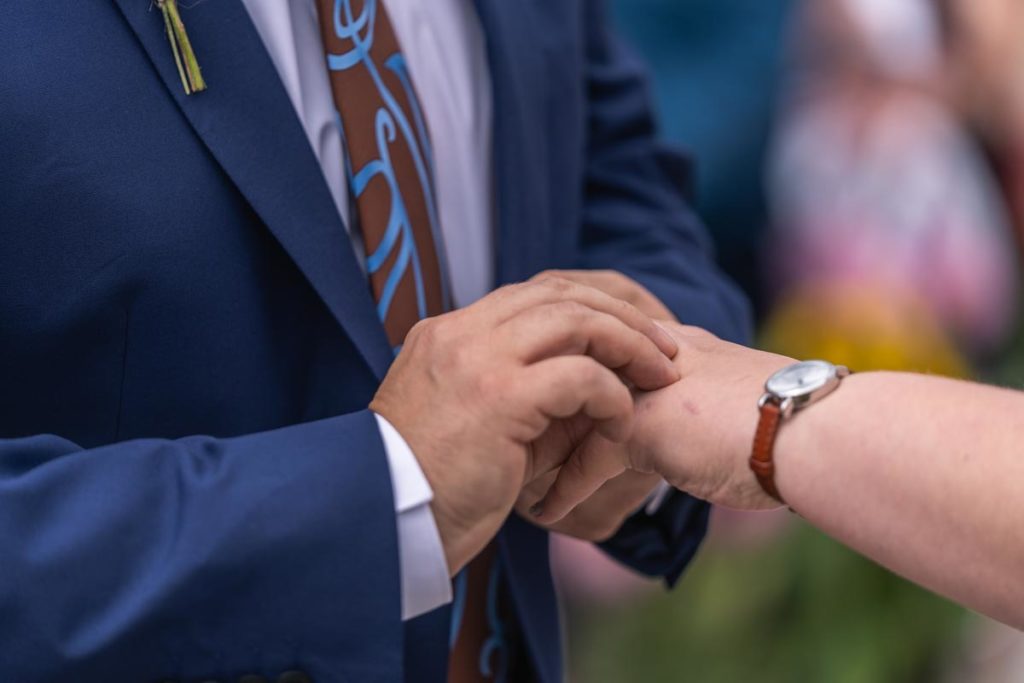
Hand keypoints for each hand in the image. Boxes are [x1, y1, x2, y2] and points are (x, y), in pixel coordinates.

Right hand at [370, 278, 680, 574]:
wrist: (383, 523)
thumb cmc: (431, 487)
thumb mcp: (470, 423)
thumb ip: (518, 392)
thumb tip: (595, 385)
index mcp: (447, 334)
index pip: (532, 293)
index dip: (590, 306)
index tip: (628, 334)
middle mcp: (459, 334)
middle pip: (559, 293)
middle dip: (622, 315)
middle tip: (663, 346)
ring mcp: (476, 360)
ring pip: (574, 318)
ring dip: (629, 343)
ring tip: (661, 374)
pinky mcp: (498, 398)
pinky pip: (579, 375)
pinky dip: (613, 393)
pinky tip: (621, 420)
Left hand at [530, 323, 794, 525]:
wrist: (820, 431)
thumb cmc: (790, 430)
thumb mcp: (732, 409)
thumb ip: (693, 412)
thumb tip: (685, 441)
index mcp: (673, 346)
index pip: (600, 353)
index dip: (566, 384)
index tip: (538, 416)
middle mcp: (654, 355)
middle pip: (573, 372)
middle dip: (538, 409)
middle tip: (509, 442)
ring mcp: (648, 382)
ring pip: (571, 412)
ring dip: (540, 449)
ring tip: (516, 479)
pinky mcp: (647, 419)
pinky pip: (590, 457)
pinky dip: (565, 488)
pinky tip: (548, 512)